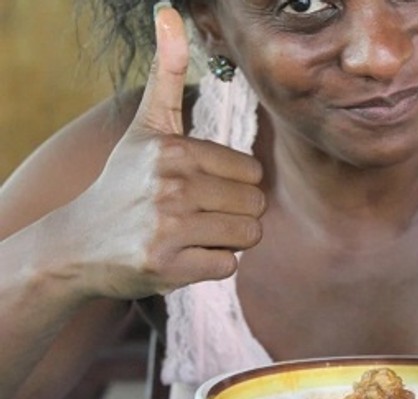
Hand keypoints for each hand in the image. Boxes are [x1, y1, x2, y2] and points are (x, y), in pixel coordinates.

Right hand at [66, 5, 264, 298]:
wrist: (74, 244)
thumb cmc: (123, 183)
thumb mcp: (145, 125)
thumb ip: (166, 73)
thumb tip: (169, 11)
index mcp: (174, 149)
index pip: (252, 172)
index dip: (232, 184)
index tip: (196, 187)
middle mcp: (172, 185)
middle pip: (255, 205)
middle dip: (233, 213)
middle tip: (194, 214)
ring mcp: (168, 227)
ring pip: (247, 235)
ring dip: (225, 239)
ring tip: (188, 234)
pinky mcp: (167, 265)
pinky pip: (228, 266)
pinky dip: (209, 265)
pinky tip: (179, 256)